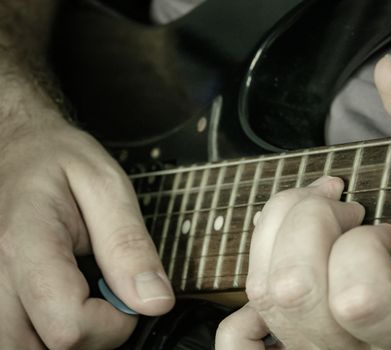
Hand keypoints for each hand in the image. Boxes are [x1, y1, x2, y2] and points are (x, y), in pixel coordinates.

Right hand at [0, 114, 173, 348]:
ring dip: (60, 339)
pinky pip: (11, 338)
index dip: (112, 326)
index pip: (68, 327)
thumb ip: (129, 246)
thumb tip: (154, 301)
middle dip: (88, 338)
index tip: (128, 299)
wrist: (16, 147)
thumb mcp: (107, 188)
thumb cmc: (59, 159)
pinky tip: (54, 305)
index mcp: (25, 244)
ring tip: (77, 298)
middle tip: (103, 300)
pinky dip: (39, 334)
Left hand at [215, 55, 390, 348]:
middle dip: (308, 221)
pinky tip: (279, 271)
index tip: (382, 223)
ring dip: (277, 236)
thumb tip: (389, 72)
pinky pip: (239, 343)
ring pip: (263, 297)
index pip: (358, 297)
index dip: (361, 243)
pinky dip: (245, 304)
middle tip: (341, 206)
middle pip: (293, 289)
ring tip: (316, 222)